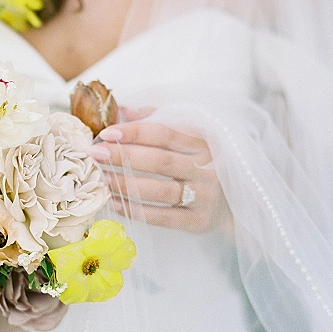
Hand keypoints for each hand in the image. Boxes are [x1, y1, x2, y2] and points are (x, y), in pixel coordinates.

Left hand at [88, 114, 230, 232]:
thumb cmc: (205, 166)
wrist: (237, 205)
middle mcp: (207, 169)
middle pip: (160, 160)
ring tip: (102, 177)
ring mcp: (204, 197)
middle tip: (96, 153)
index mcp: (204, 143)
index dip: (135, 132)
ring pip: (159, 190)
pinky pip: (162, 217)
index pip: (165, 134)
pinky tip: (114, 202)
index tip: (107, 133)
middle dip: (124, 156)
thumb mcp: (191, 139)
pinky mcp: (199, 222)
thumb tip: (123, 109)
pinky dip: (135, 210)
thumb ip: (158, 119)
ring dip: (126, 183)